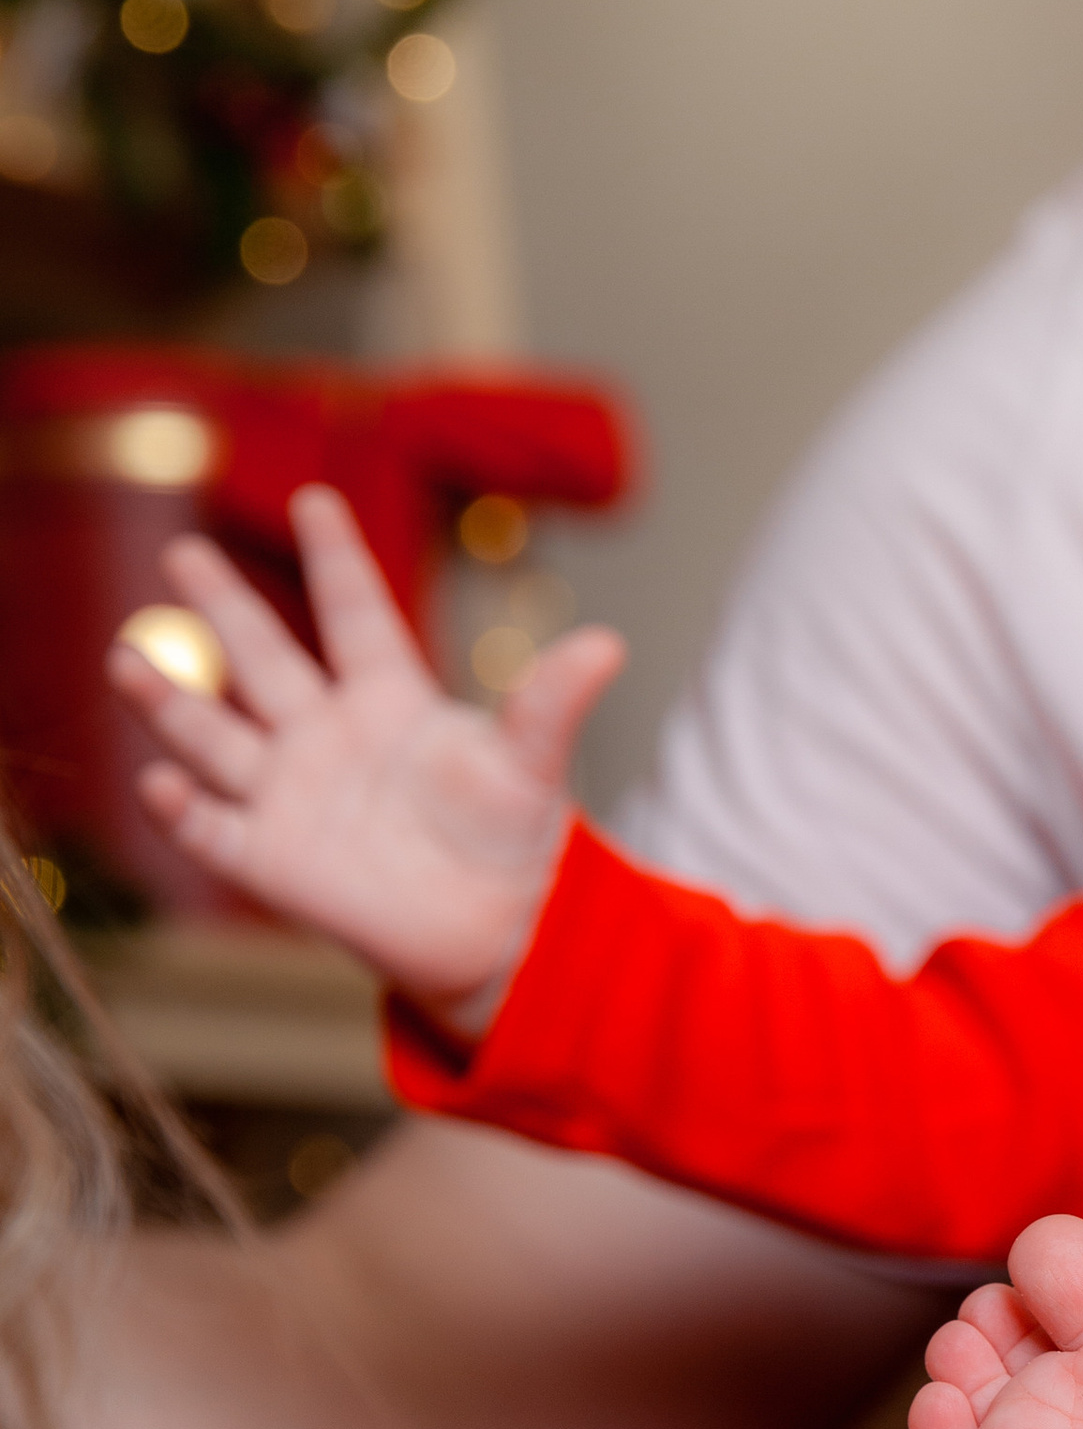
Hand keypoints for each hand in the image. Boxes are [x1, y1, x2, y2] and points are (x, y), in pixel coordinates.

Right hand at [105, 483, 625, 1027]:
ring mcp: (290, 793)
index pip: (355, 613)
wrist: (498, 930)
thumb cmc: (512, 838)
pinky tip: (160, 778)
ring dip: (169, 699)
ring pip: (214, 734)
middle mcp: (326, 734)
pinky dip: (182, 807)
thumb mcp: (531, 765)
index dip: (336, 558)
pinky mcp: (271, 858)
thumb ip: (551, 704)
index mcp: (390, 697)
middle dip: (222, 606)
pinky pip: (212, 826)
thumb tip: (609, 644)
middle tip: (183, 553)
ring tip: (126, 656)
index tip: (316, 498)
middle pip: (263, 656)